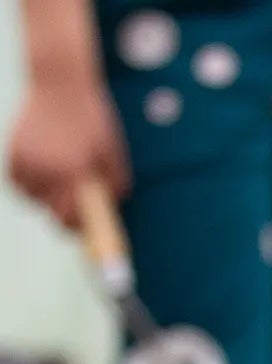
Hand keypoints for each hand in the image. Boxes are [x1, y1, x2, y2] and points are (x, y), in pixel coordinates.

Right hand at [7, 74, 128, 228]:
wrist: (59, 82)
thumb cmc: (91, 117)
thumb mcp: (112, 152)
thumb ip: (115, 184)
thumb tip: (114, 208)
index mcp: (73, 173)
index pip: (71, 218)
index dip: (80, 227)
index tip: (88, 230)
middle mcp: (46, 169)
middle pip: (52, 212)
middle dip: (65, 212)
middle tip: (76, 204)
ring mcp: (26, 160)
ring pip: (33, 199)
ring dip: (45, 197)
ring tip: (58, 180)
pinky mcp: (13, 152)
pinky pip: (18, 183)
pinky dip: (28, 183)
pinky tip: (42, 172)